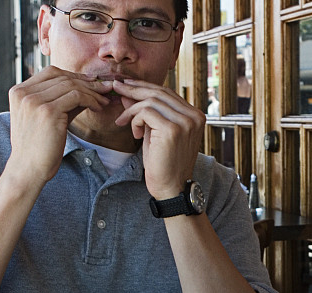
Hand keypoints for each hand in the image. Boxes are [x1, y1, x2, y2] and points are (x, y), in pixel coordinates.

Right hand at [6, 66, 111, 186]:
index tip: (91, 82)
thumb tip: (88, 90)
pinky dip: (91, 100)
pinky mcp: (48, 111)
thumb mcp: (47, 118)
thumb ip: (63, 102)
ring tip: (105, 101)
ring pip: (71, 86)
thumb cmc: (39, 147)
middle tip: (106, 89)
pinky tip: (98, 108)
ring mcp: (34, 101)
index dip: (74, 75)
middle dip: (87, 83)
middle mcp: (24, 93)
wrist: (28, 169)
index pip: (50, 72)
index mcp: (19, 92)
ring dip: (92, 92)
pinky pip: (77, 97)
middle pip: (63, 77)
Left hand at [111, 79, 205, 199]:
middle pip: (160, 92)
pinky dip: (135, 120)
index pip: (167, 92)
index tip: (127, 85)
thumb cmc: (164, 163)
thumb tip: (128, 92)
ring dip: (132, 110)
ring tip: (123, 121)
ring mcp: (185, 122)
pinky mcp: (173, 129)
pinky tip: (134, 134)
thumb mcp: (154, 132)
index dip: (145, 87)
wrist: (171, 188)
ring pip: (151, 101)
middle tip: (116, 86)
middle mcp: (194, 116)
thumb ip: (146, 112)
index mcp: (195, 115)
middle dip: (135, 88)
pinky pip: (146, 112)